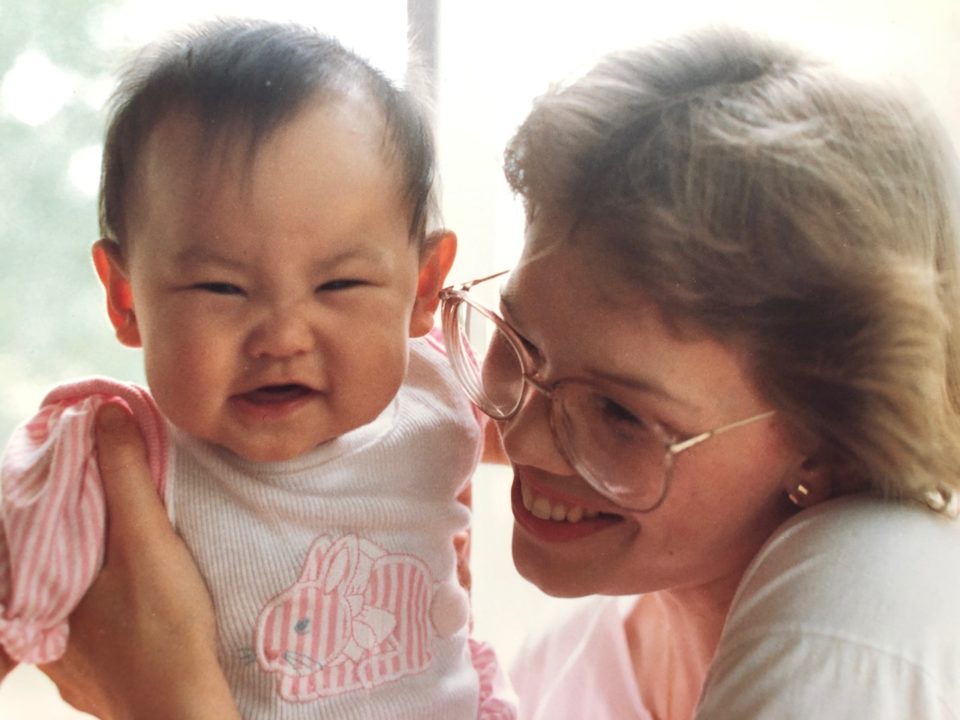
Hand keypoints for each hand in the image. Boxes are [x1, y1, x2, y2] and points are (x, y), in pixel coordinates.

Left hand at [41, 402, 238, 719]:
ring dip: (83, 556)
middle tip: (105, 488)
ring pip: (62, 586)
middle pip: (44, 552)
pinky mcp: (83, 672)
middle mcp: (34, 621)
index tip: (76, 453)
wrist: (181, 711)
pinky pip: (79, 618)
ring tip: (118, 534)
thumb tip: (104, 410)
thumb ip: (124, 475)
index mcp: (34, 585)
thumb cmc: (163, 627)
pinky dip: (95, 593)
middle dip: (69, 517)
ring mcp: (58, 652)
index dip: (48, 481)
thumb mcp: (147, 539)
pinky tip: (125, 591)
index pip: (25, 518)